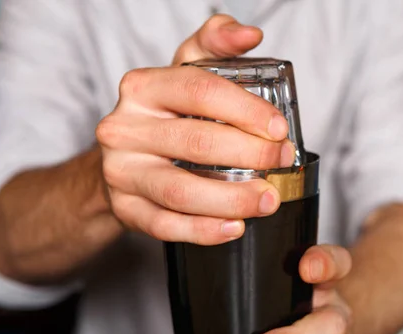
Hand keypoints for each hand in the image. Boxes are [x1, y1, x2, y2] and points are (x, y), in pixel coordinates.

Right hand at [96, 15, 295, 244]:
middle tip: (281, 162)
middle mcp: (125, 128)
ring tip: (267, 200)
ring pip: (180, 191)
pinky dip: (204, 230)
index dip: (245, 109)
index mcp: (143, 88)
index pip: (198, 90)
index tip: (279, 128)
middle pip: (195, 142)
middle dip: (250, 154)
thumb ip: (216, 45)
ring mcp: (121, 172)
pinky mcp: (125, 208)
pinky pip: (166, 225)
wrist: (124, 158)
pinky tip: (234, 227)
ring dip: (232, 199)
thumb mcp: (185, 72)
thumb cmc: (165, 114)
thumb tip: (250, 34)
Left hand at [249, 245, 354, 333]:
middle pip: (329, 326)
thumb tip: (224, 263)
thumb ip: (266, 270)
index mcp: (325, 282)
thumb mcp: (283, 278)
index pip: (335, 263)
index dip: (325, 263)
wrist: (326, 328)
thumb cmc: (294, 301)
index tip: (307, 268)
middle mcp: (335, 315)